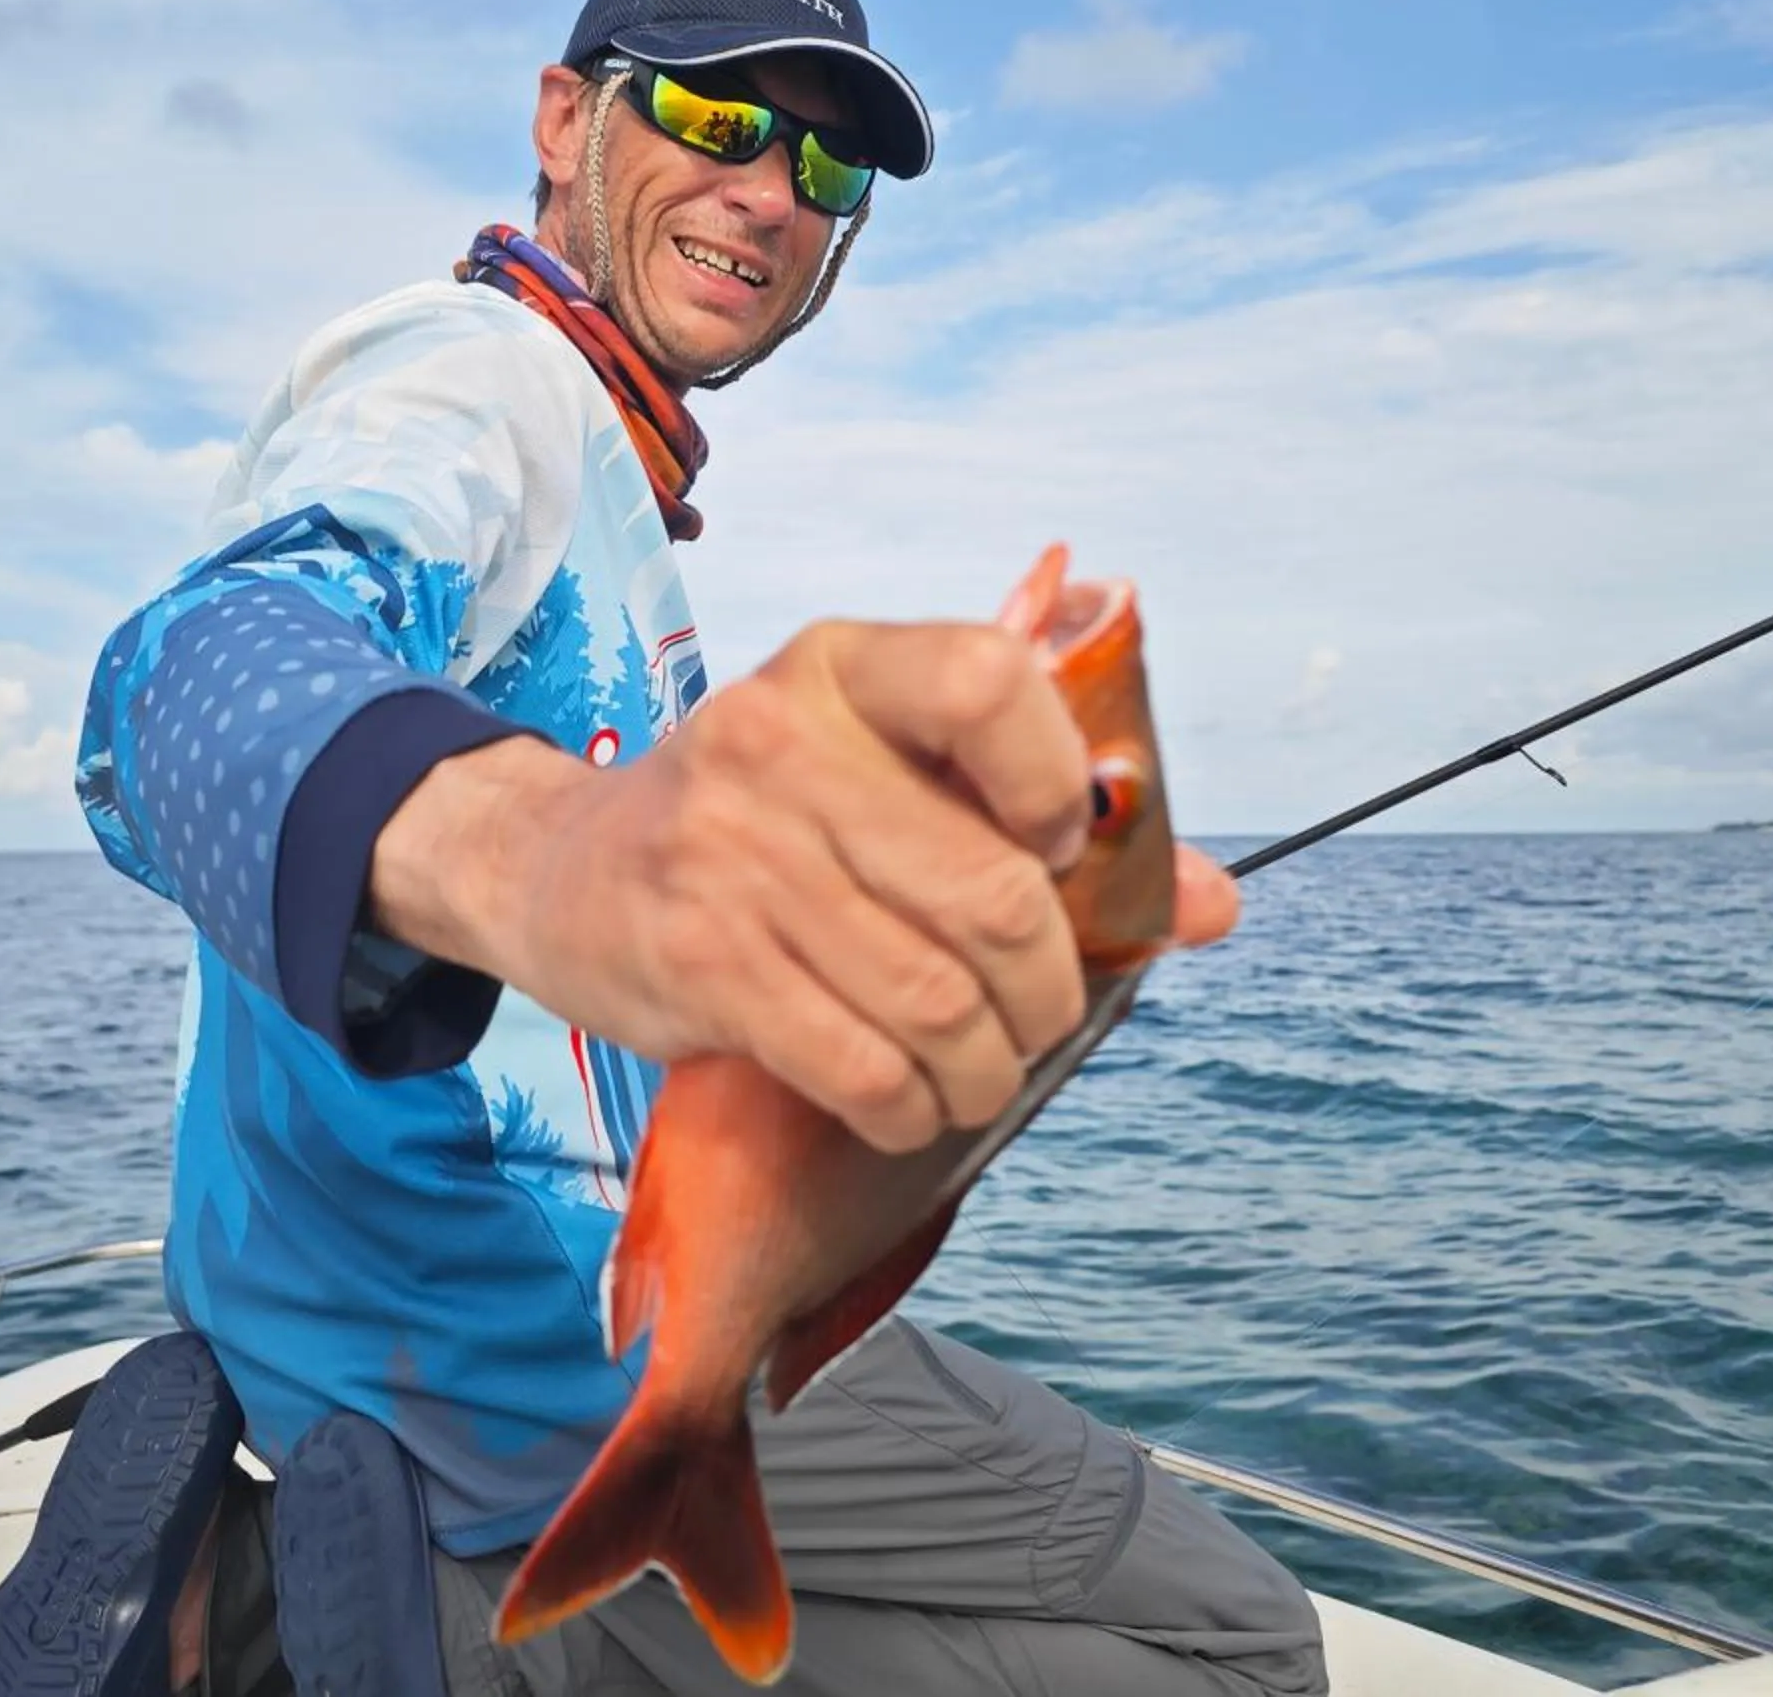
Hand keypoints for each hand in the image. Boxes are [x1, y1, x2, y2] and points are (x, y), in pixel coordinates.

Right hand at [375, 616, 1207, 1152]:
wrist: (557, 866)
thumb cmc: (757, 820)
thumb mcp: (875, 771)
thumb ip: (1032, 816)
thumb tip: (1216, 902)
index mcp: (845, 667)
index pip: (994, 682)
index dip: (1059, 785)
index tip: (1048, 848)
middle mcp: (783, 739)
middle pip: (993, 893)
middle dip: (1045, 989)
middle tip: (1034, 1015)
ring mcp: (733, 852)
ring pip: (938, 999)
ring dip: (986, 1066)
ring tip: (978, 1070)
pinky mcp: (698, 958)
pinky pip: (861, 1065)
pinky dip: (912, 1106)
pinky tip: (909, 1099)